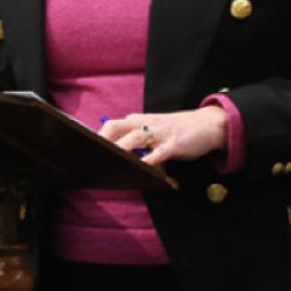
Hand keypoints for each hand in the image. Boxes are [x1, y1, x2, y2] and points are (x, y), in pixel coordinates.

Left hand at [100, 106, 228, 167]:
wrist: (208, 124)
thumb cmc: (176, 131)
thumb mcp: (154, 130)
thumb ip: (136, 140)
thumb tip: (115, 156)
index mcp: (138, 121)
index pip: (111, 125)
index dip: (96, 136)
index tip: (82, 149)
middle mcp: (145, 124)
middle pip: (116, 127)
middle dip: (101, 141)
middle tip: (88, 156)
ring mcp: (159, 133)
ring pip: (134, 138)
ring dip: (120, 149)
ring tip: (107, 161)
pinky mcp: (173, 144)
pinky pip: (158, 153)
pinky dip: (149, 161)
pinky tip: (141, 169)